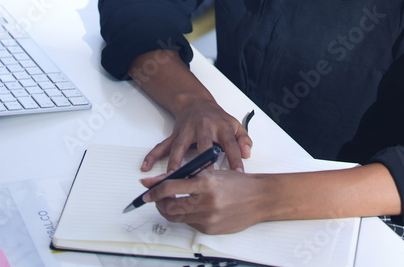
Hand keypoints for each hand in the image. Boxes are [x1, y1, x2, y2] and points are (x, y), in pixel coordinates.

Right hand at [141, 99, 251, 173]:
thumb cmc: (217, 118)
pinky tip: (146, 167)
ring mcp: (186, 132)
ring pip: (179, 147)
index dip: (235, 157)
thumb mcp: (235, 125)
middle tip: (204, 179)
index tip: (238, 173)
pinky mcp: (175, 135)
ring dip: (175, 162)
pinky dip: (153, 156)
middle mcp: (203, 128)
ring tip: (172, 178)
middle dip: (203, 161)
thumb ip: (243, 140)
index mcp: (220, 127)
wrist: (196, 102)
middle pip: (203, 144)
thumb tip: (247, 154)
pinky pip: (162, 146)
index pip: (230, 143)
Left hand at [141, 167, 266, 233]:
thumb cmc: (237, 183)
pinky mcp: (209, 230)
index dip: (154, 189)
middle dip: (158, 202)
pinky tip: (189, 208)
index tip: (146, 189)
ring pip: (177, 218)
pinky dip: (185, 216)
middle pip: (170, 207)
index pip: (171, 187)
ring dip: (168, 210)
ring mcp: (208, 219)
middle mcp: (206, 203)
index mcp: (206, 183)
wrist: (258, 198)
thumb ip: (187, 175)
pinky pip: (189, 224)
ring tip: (168, 202)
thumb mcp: (211, 172)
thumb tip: (163, 179)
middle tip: (154, 197)